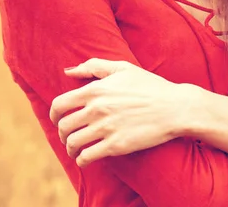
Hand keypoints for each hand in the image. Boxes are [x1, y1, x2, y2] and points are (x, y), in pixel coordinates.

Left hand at [49, 58, 190, 167]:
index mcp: (96, 90)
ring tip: (76, 149)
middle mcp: (97, 109)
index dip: (54, 114)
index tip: (57, 119)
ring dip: (70, 148)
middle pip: (63, 126)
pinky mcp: (116, 146)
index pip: (59, 105)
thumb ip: (93, 66)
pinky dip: (81, 160)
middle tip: (68, 136)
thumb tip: (68, 71)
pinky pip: (87, 157)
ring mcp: (106, 128)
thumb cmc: (149, 85)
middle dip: (62, 133)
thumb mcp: (123, 68)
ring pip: (73, 143)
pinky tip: (85, 158)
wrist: (174, 107)